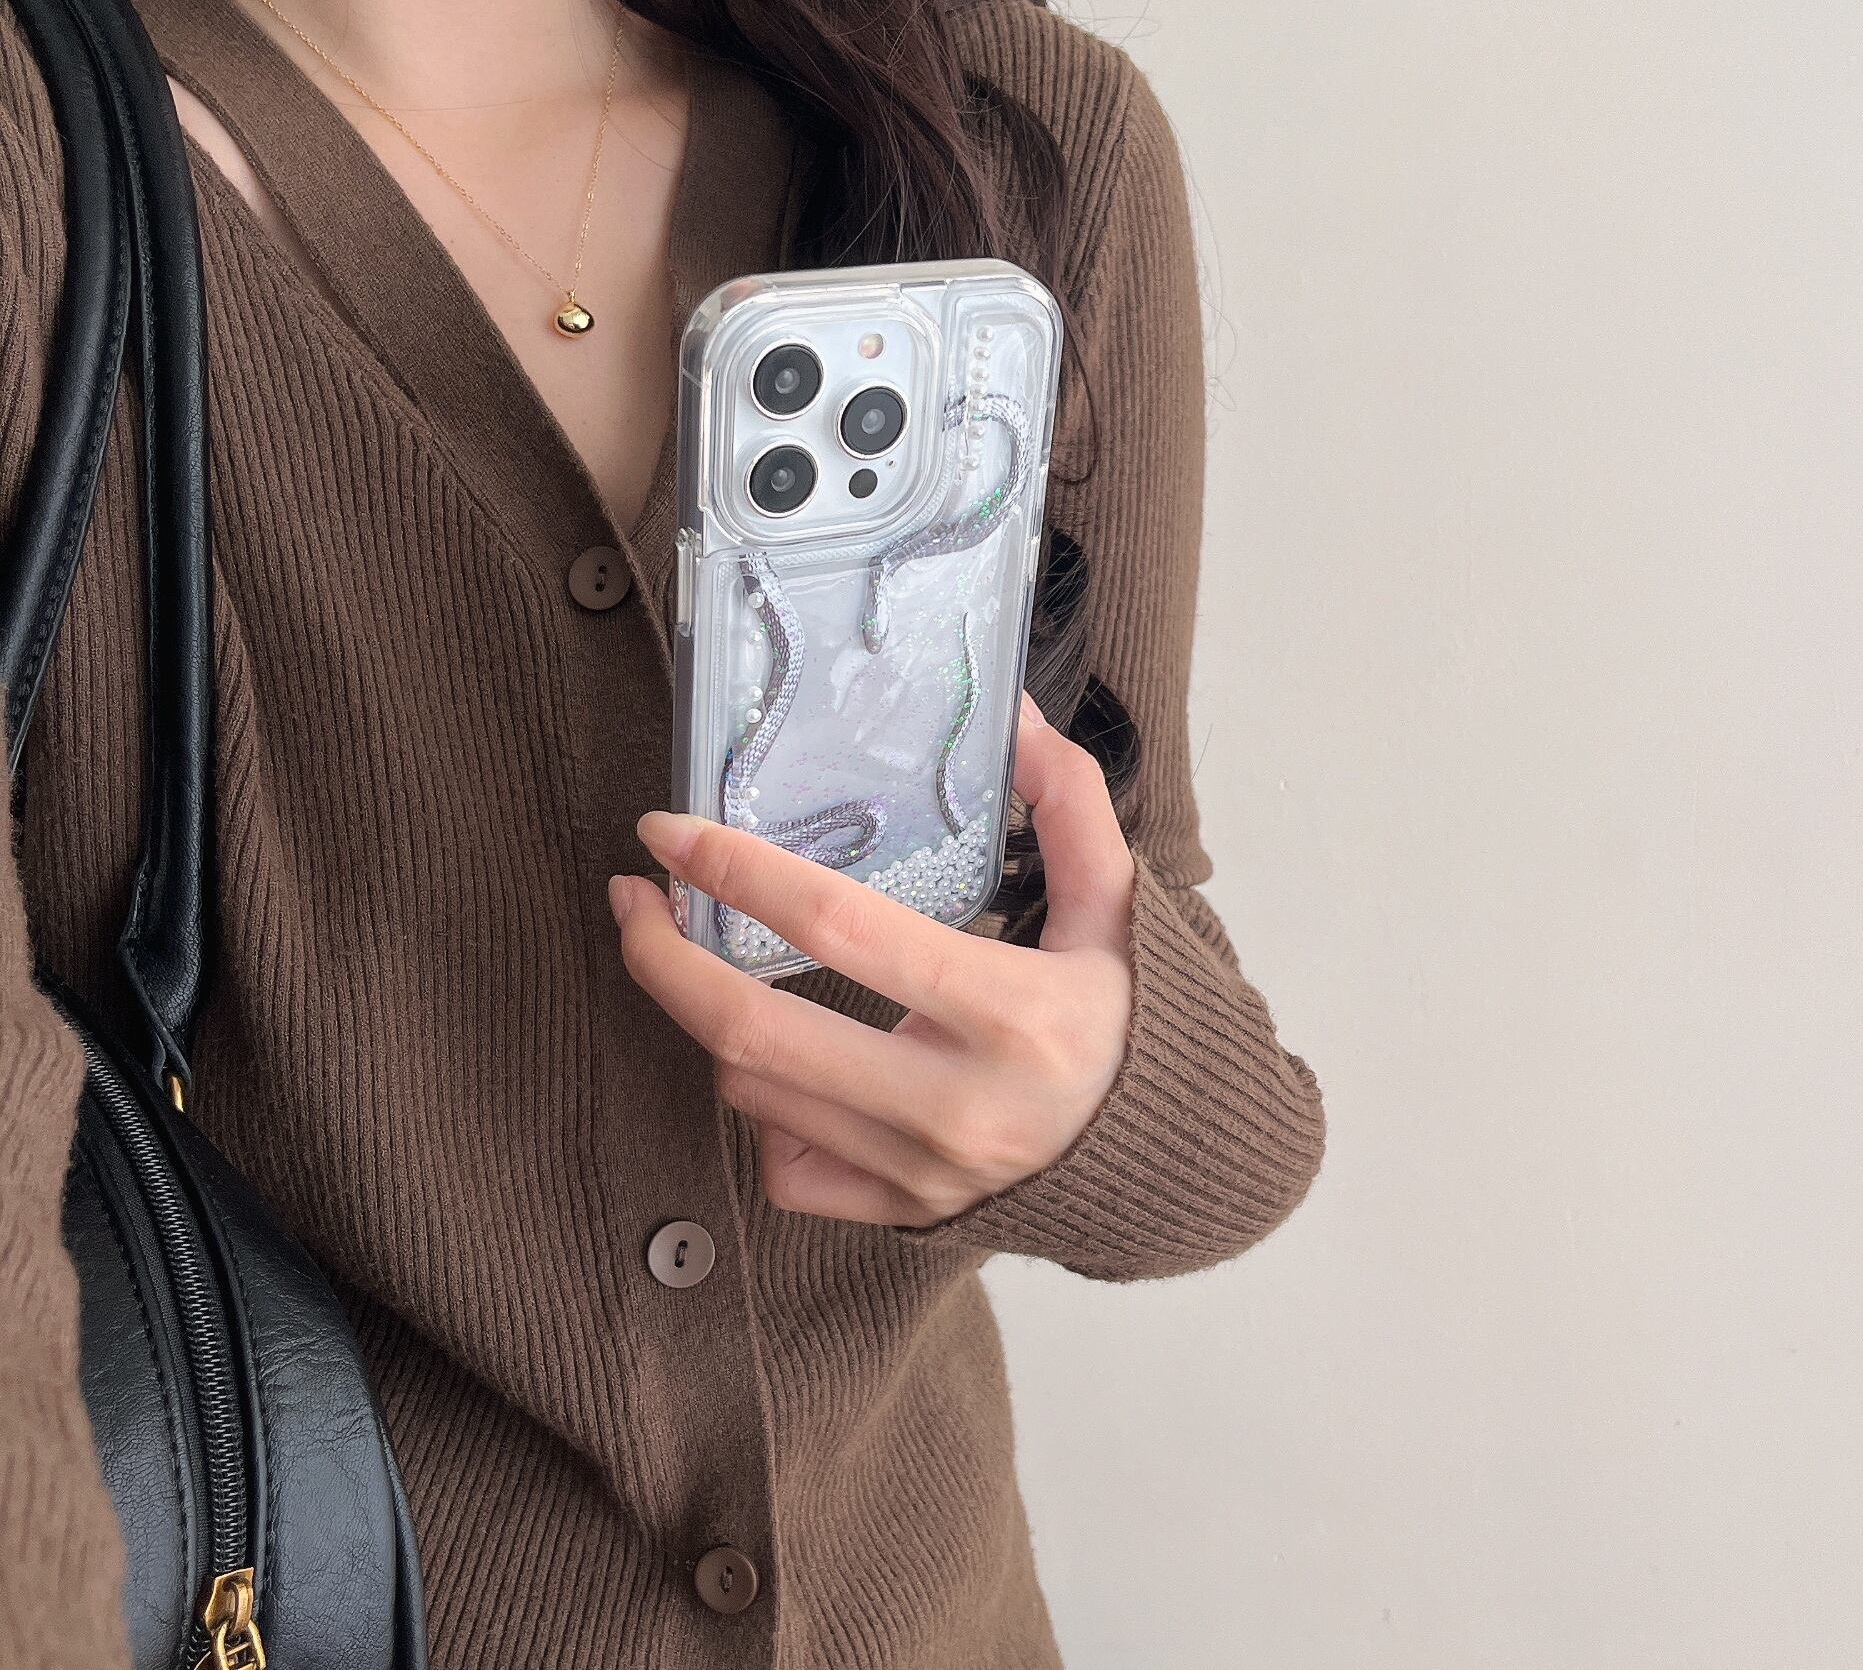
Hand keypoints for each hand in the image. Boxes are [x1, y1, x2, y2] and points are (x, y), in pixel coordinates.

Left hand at [609, 696, 1135, 1226]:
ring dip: (702, 1015)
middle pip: (755, 1034)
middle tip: (632, 896)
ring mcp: (920, 1170)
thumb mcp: (1117, 903)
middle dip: (662, 959)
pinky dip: (757, 1109)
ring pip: (752, 1095)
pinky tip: (771, 1057)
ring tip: (693, 950)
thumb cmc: (1129, 1016)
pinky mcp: (900, 1213)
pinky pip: (782, 1169)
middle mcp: (956, 1105)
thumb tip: (1009, 712)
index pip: (839, 931)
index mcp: (1011, 1012)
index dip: (738, 873)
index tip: (668, 832)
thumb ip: (1068, 802)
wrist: (1168, 1158)